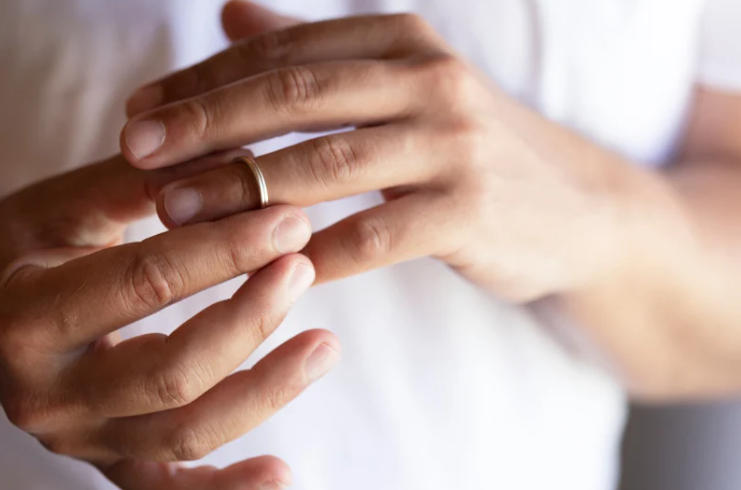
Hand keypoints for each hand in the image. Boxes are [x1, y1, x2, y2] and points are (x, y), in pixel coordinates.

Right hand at [0, 151, 339, 488]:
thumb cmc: (27, 254)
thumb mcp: (60, 209)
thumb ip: (135, 185)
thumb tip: (230, 161)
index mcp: (29, 316)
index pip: (142, 286)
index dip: (225, 252)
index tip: (289, 221)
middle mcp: (49, 394)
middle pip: (169, 371)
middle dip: (249, 319)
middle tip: (303, 267)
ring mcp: (81, 438)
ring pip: (183, 433)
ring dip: (264, 391)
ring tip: (326, 344)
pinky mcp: (108, 462)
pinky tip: (282, 474)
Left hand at [122, 1, 621, 301]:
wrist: (576, 207)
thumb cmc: (468, 150)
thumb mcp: (403, 85)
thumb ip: (319, 51)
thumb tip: (231, 14)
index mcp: (403, 41)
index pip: (285, 53)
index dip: (205, 81)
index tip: (140, 114)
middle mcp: (429, 79)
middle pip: (297, 94)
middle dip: (208, 123)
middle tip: (134, 152)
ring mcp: (455, 145)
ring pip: (328, 162)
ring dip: (244, 188)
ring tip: (175, 211)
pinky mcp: (473, 211)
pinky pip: (378, 233)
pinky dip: (318, 250)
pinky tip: (266, 268)